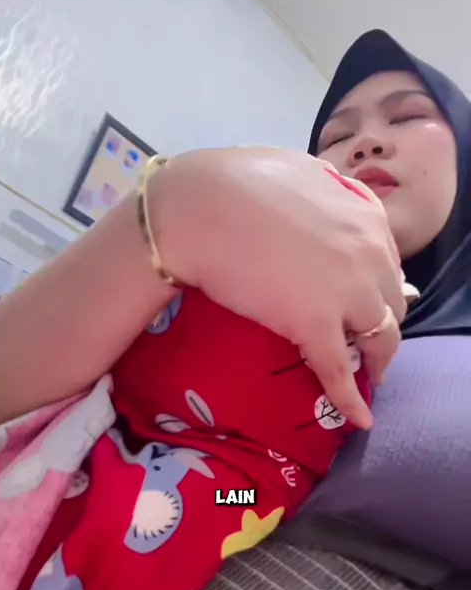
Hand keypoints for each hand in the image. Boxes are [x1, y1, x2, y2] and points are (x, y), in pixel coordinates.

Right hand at [149, 147, 405, 428]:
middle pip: (391, 300)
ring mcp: (347, 291)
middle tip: (365, 338)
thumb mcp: (299, 172)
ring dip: (377, 359)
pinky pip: (341, 372)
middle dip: (381, 321)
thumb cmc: (234, 182)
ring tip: (369, 375)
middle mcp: (369, 253)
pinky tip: (360, 418)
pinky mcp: (316, 325)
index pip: (387, 261)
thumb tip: (328, 205)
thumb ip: (326, 192)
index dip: (376, 285)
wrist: (198, 208)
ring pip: (381, 338)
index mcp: (365, 214)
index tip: (364, 299)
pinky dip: (353, 399)